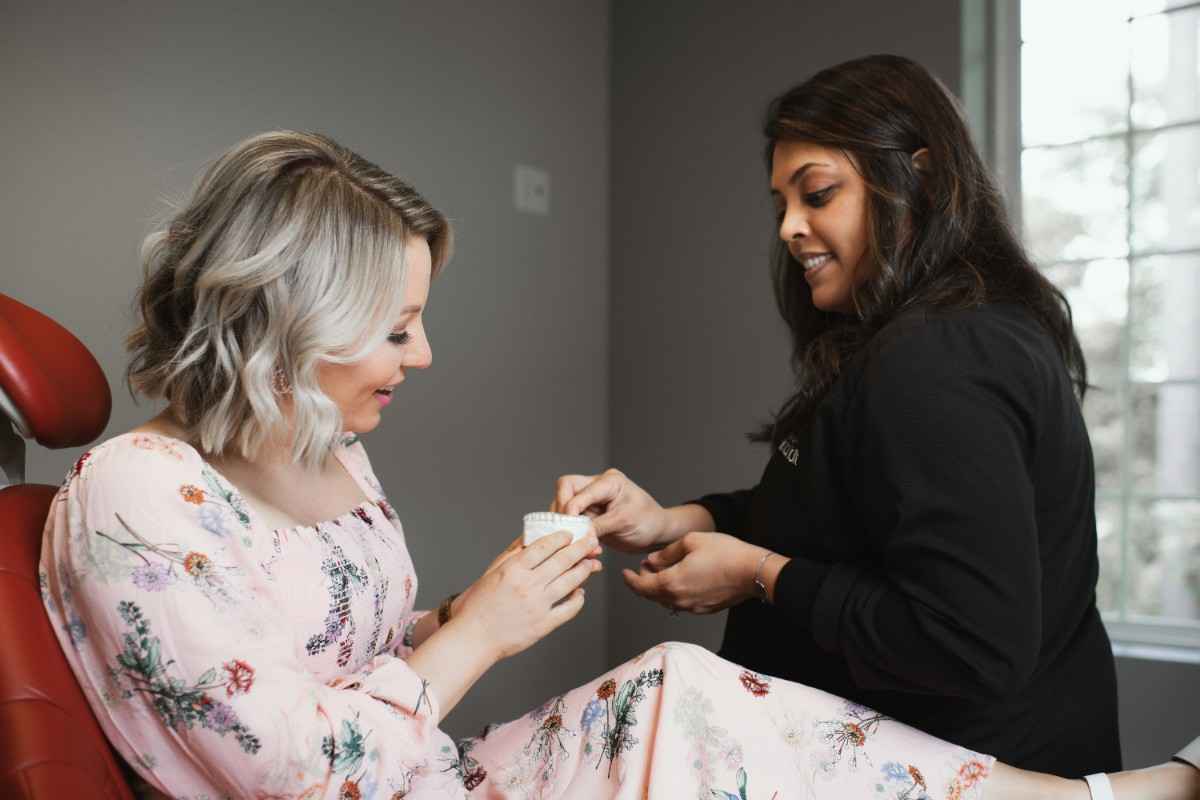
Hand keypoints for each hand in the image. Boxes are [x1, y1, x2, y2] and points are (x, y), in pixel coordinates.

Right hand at [453, 532, 601, 616]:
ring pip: (570, 582)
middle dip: (581, 548)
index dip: (561, 537)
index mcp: (513, 569)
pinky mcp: (543, 625)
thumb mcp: (491, 572)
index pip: (544, 546)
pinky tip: (580, 594)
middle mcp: (528, 585)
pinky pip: (568, 609)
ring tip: (591, 563)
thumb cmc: (477, 605)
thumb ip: (512, 555)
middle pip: (562, 560)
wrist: (472, 638)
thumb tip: (529, 538)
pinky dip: (578, 600)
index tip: (569, 534)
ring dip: (584, 570)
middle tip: (591, 541)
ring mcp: (538, 605)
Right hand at [552, 468, 668, 552]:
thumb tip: (576, 533)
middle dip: (562, 513)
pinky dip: (573, 533)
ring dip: (567, 526)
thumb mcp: (624, 522)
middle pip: (565, 491)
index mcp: (608, 481)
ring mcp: (591, 500)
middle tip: (566, 533)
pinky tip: (582, 546)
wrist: (656, 533)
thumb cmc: (648, 522)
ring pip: (564, 507)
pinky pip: (572, 520)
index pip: (575, 488)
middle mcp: (596, 486)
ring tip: (577, 543)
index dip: (569, 507)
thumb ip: (599, 525)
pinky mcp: (589, 514)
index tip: (569, 527)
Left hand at [623, 532, 760, 614]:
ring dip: (658, 589)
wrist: (753, 572)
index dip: (630, 579)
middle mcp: (679, 600)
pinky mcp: (704, 609)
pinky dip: (673, 593)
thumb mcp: (691, 542)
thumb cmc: (725, 553)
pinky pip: (681, 603)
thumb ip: (666, 553)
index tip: (625, 573)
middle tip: (641, 569)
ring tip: (660, 572)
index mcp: (671, 582)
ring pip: (665, 601)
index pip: (641, 586)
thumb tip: (651, 561)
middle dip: (642, 583)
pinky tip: (679, 580)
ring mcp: (692, 607)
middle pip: (651, 596)